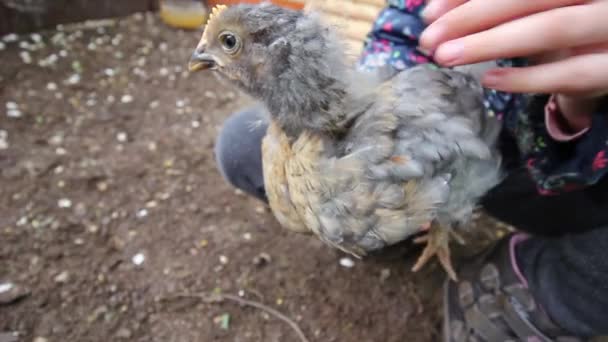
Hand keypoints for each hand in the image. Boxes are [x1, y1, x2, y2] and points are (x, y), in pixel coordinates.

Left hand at [419, 0, 607, 125]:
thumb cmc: (564, 17)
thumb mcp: (531, 6)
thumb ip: (491, 4)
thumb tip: (434, 12)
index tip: (430, 14)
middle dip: (472, 17)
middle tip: (429, 39)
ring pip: (552, 29)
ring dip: (492, 44)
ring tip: (446, 56)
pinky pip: (573, 72)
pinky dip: (527, 78)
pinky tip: (489, 80)